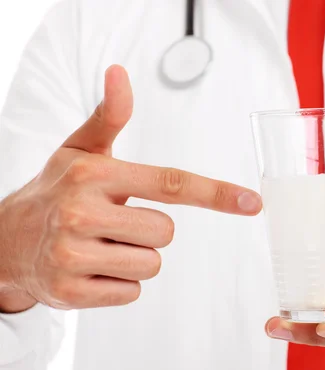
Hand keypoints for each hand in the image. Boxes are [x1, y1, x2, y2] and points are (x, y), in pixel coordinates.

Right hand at [0, 65, 261, 312]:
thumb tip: (120, 72)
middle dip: (148, 231)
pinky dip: (118, 284)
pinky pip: (131, 292)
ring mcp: (73, 255)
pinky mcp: (70, 292)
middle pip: (166, 233)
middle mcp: (81, 213)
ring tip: (101, 246)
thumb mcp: (79, 151)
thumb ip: (109, 117)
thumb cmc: (55, 191)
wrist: (5, 242)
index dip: (215, 193)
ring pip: (151, 265)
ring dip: (135, 260)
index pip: (170, 184)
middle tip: (114, 223)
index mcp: (94, 176)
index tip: (251, 202)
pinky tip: (90, 269)